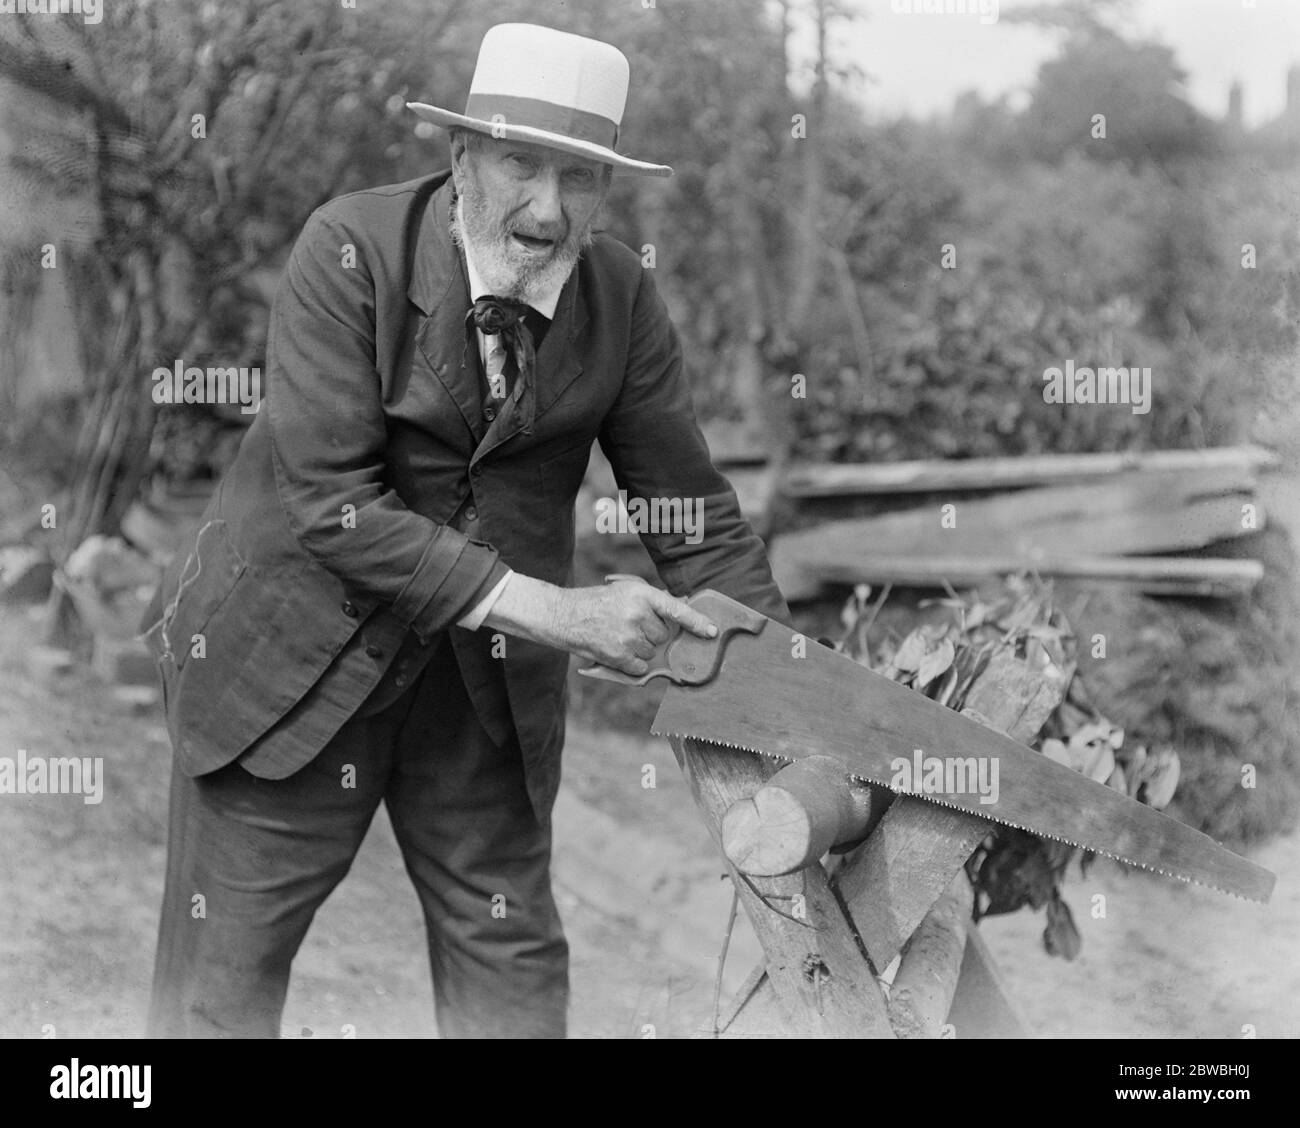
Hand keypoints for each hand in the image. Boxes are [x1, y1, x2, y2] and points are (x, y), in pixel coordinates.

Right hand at [553, 577, 717, 676]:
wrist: (564, 615)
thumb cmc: (597, 603)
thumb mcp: (625, 591)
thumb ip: (651, 602)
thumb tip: (679, 612)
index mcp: (642, 594)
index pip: (676, 609)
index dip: (696, 621)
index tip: (712, 631)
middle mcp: (637, 614)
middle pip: (663, 636)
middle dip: (651, 635)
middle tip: (629, 627)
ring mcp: (627, 636)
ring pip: (651, 652)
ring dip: (639, 650)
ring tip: (618, 636)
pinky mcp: (618, 655)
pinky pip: (640, 667)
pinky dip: (631, 664)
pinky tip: (616, 651)